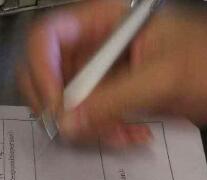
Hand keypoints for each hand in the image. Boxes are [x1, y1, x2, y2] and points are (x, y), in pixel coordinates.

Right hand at [18, 0, 206, 146]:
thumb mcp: (163, 80)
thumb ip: (112, 101)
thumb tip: (66, 122)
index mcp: (108, 19)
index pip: (50, 36)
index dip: (43, 69)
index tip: (55, 103)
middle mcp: (97, 42)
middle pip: (47, 70)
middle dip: (59, 104)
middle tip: (72, 125)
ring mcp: (101, 70)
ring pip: (64, 101)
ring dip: (84, 125)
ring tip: (118, 133)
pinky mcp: (108, 94)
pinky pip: (84, 117)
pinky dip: (100, 132)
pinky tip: (129, 133)